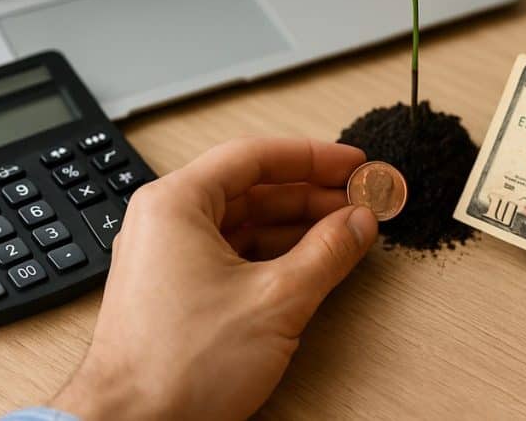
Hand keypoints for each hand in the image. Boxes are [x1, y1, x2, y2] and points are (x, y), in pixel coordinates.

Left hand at [50, 138, 377, 420]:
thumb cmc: (176, 367)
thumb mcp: (276, 300)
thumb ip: (328, 252)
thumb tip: (359, 221)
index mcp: (176, 204)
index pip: (255, 157)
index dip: (313, 157)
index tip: (352, 165)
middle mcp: (166, 222)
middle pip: (252, 187)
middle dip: (311, 193)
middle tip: (357, 199)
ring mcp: (169, 257)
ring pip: (246, 222)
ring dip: (298, 224)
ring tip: (345, 230)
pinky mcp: (178, 290)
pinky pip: (235, 253)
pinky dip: (277, 252)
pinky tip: (312, 261)